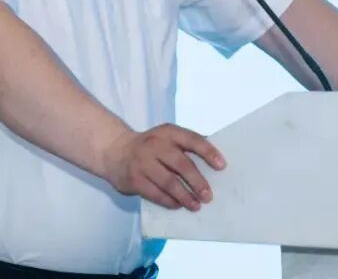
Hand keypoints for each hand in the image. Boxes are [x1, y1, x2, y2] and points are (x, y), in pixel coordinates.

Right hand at [102, 123, 226, 210]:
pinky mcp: (134, 180)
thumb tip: (214, 161)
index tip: (222, 166)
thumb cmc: (151, 146)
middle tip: (208, 196)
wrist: (115, 150)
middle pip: (182, 164)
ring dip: (185, 196)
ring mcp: (143, 163)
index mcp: (168, 132)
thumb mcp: (167, 137)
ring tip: (196, 205)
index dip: (208, 152)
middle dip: (197, 181)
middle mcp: (156, 145)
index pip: (192, 140)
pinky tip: (179, 205)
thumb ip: (186, 145)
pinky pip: (155, 193)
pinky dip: (169, 201)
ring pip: (169, 182)